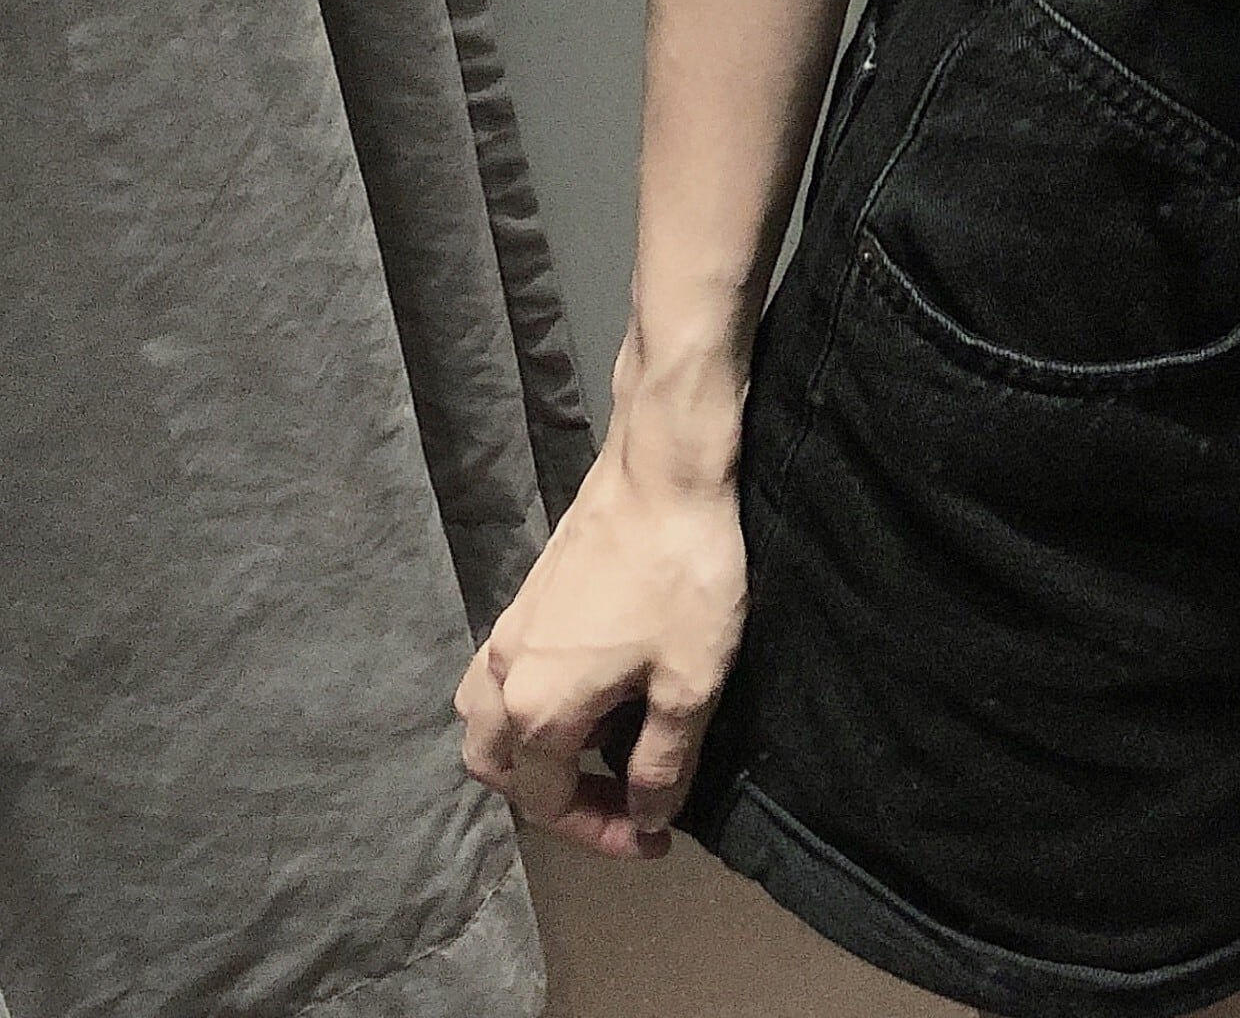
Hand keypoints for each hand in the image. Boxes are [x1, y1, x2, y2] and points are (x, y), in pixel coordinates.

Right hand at [453, 430, 747, 859]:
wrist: (665, 468)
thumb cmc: (683, 575)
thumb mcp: (691, 681)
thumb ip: (661, 762)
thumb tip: (645, 816)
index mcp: (537, 708)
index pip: (549, 802)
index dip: (603, 832)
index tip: (656, 835)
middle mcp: (503, 674)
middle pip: (498, 768)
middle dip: (552, 798)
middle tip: (616, 799)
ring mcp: (508, 629)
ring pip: (485, 719)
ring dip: (525, 752)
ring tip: (589, 753)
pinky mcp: (526, 595)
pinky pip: (502, 675)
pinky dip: (529, 704)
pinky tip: (584, 690)